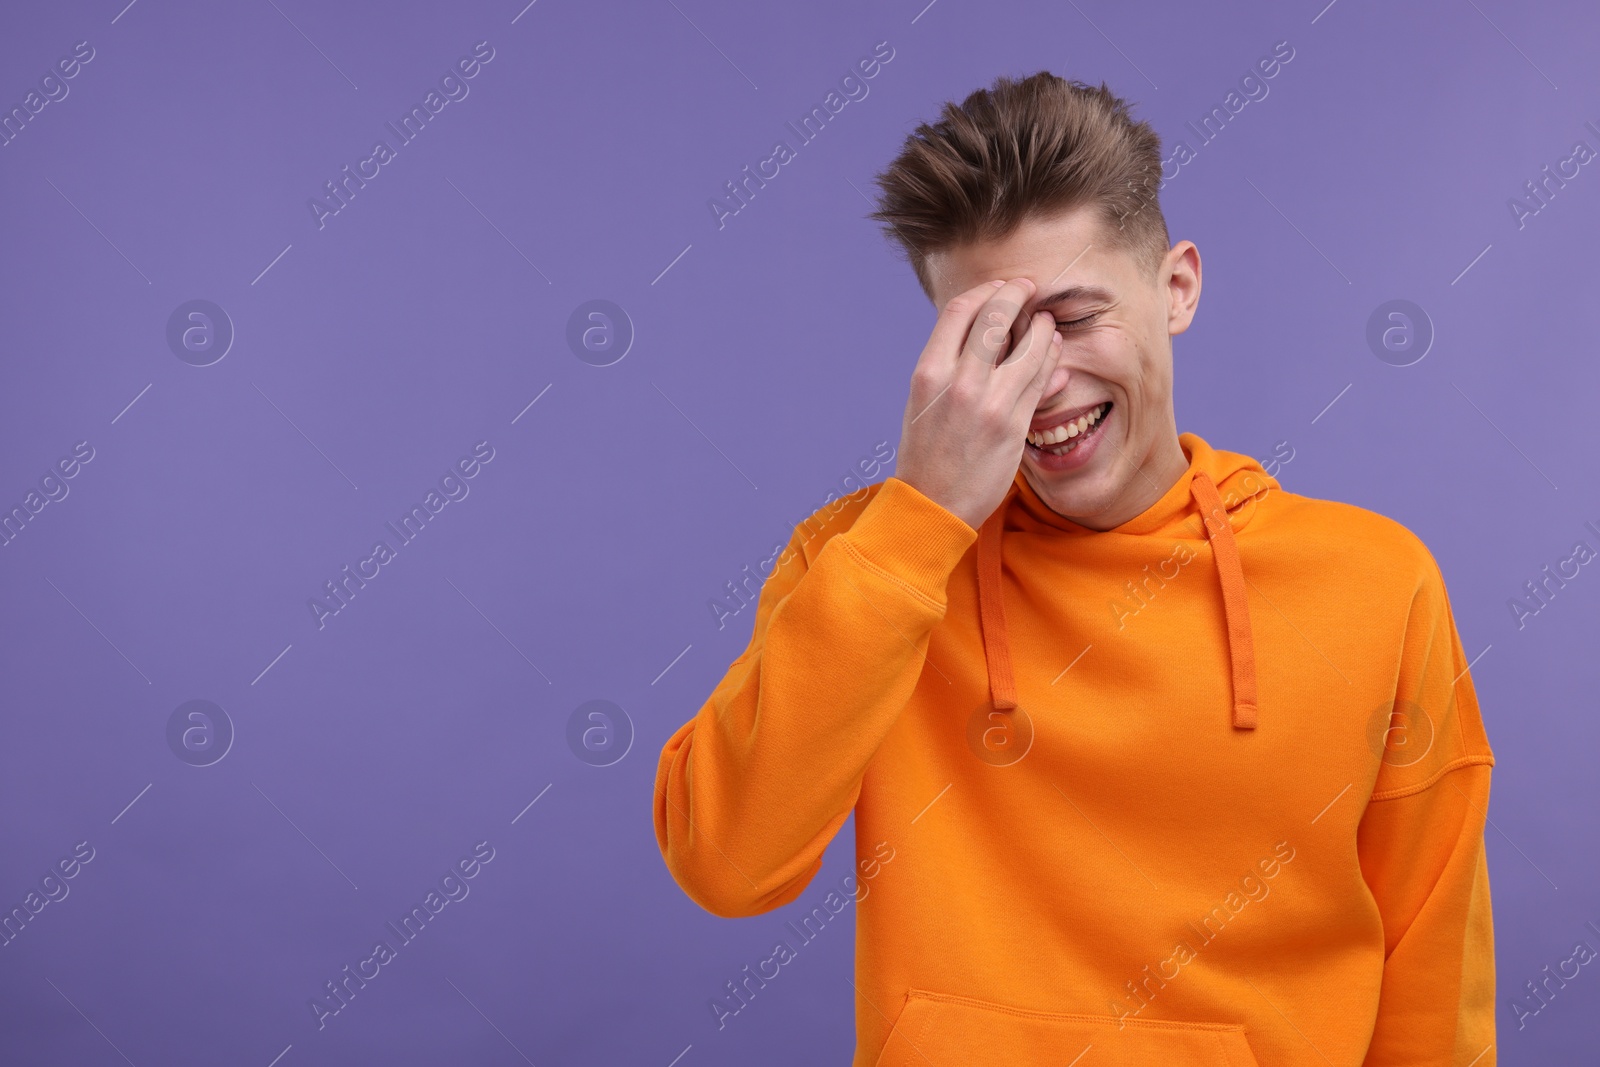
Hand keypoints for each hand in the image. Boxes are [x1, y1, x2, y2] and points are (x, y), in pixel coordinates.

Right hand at [894, 277, 1063, 530]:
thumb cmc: (926, 452)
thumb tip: (980, 332)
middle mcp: (958, 382)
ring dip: (1042, 325)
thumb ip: (948, 366)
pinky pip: (1040, 378)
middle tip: (1029, 288)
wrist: (932, 504)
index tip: (1000, 287)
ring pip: (1028, 344)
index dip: (985, 290)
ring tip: (1045, 321)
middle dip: (1017, 294)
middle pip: (996, 316)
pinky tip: (1052, 349)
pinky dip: (1050, 357)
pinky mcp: (1013, 425)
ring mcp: (989, 403)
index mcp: (929, 372)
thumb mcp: (923, 401)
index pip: (961, 310)